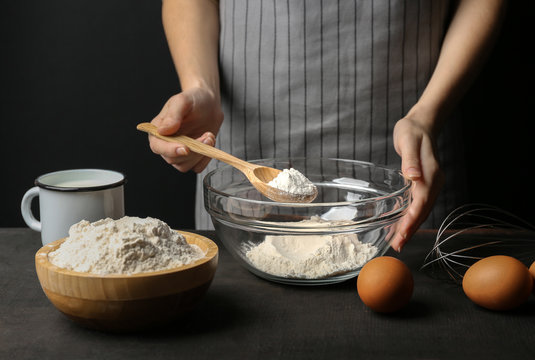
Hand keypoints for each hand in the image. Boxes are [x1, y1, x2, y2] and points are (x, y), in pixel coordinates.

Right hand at [148, 86, 222, 172]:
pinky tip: (209, 143)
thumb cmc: (193, 100)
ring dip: (200, 154)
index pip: (158, 147)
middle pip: (173, 159)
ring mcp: (179, 153)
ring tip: (209, 136)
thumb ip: (173, 115)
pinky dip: (206, 158)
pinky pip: (197, 167)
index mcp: (157, 131)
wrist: (209, 104)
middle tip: (206, 135)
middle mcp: (166, 145)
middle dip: (192, 150)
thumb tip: (163, 130)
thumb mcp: (183, 101)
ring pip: (185, 166)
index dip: (170, 150)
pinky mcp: (192, 158)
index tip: (185, 148)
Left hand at [391, 116, 443, 251]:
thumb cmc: (412, 131)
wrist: (422, 124)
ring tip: (398, 241)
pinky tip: (400, 225)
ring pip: (421, 210)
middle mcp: (434, 182)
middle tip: (397, 245)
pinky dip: (410, 216)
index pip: (421, 202)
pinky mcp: (425, 184)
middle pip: (422, 210)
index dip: (412, 219)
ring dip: (410, 226)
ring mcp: (431, 184)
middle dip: (410, 229)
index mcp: (431, 174)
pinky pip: (418, 204)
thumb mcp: (408, 141)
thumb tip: (413, 177)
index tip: (402, 233)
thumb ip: (410, 160)